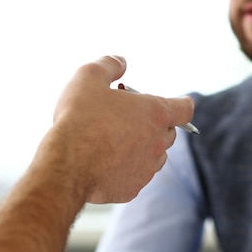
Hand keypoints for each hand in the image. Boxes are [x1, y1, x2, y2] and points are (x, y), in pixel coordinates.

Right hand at [46, 55, 193, 202]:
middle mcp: (157, 143)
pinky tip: (106, 162)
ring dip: (143, 148)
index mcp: (155, 113)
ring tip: (117, 141)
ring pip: (155, 157)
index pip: (185, 109)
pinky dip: (127, 169)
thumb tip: (121, 62)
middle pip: (169, 133)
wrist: (66, 163)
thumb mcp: (89, 76)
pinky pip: (136, 177)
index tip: (178, 104)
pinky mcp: (132, 189)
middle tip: (129, 119)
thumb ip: (109, 65)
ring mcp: (146, 169)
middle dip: (155, 125)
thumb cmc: (79, 118)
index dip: (181, 104)